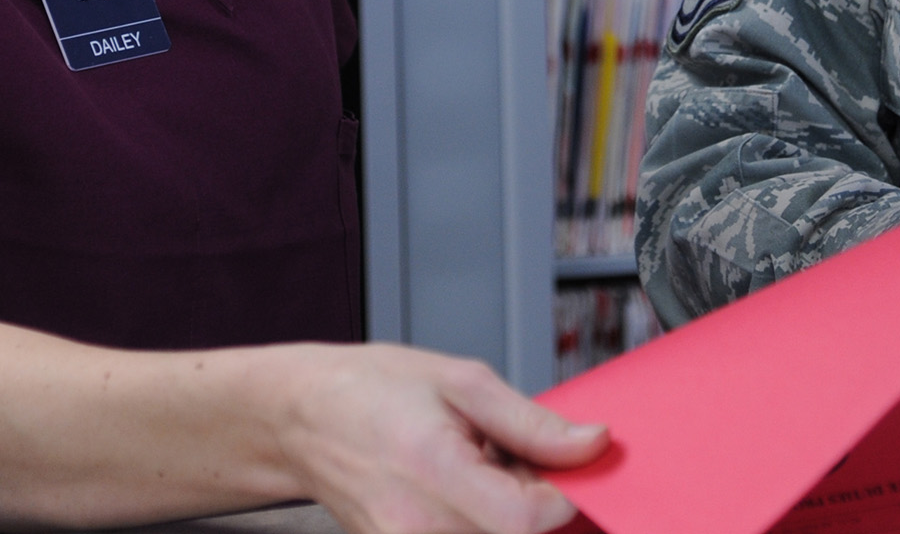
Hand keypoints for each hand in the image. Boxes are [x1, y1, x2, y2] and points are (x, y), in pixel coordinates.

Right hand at [284, 344, 608, 533]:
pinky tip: (466, 495)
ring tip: (483, 474)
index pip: (528, 518)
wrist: (307, 418)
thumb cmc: (373, 389)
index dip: (563, 494)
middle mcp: (416, 528)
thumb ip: (533, 422)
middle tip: (511, 460)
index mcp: (434, 471)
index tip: (565, 464)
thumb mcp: (462, 381)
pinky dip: (482, 525)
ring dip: (507, 517)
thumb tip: (592, 445)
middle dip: (534, 503)